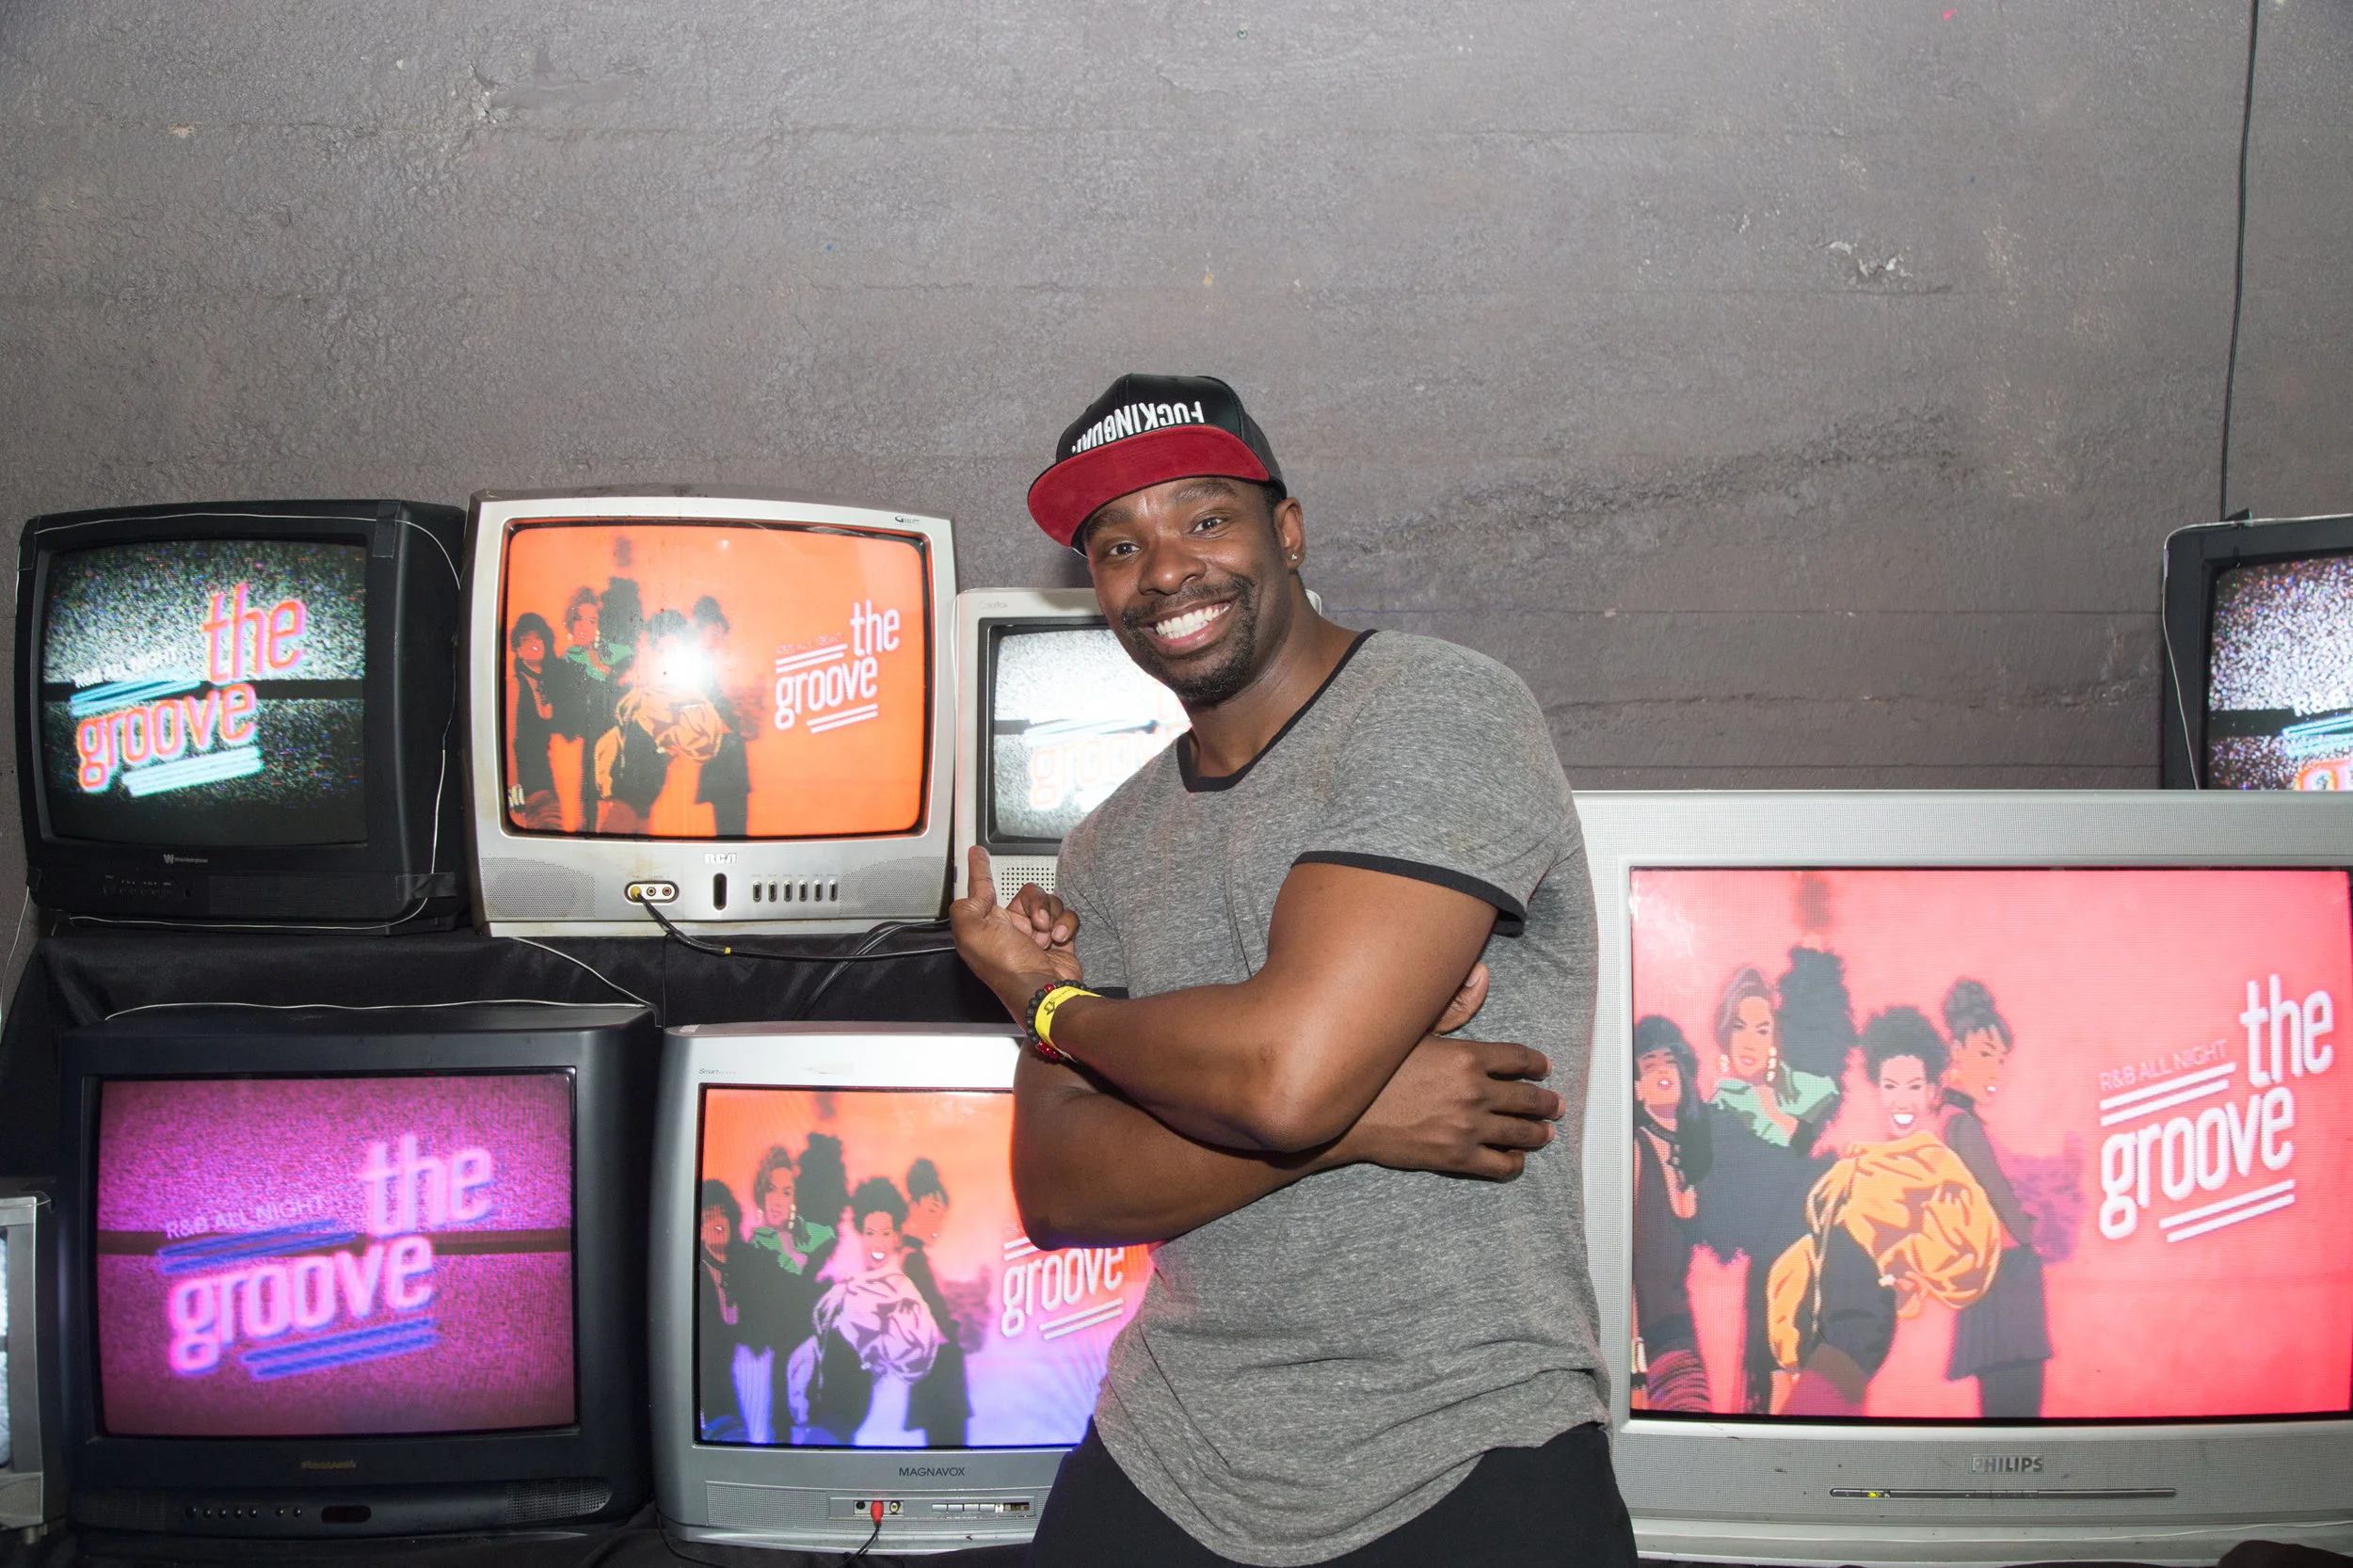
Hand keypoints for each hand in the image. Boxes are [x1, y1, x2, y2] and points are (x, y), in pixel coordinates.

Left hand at [950, 846, 1081, 1014]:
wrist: (1045, 990)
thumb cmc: (1007, 966)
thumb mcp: (971, 933)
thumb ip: (967, 906)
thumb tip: (977, 892)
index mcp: (986, 925)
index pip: (981, 890)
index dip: (978, 870)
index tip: (976, 852)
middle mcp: (1010, 929)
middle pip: (1025, 894)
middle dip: (1034, 903)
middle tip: (1035, 922)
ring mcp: (1036, 934)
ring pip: (1048, 902)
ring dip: (1049, 915)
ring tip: (1046, 937)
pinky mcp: (1060, 940)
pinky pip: (1066, 916)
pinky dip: (1065, 924)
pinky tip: (1059, 940)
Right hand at [1326, 964, 1565, 1179]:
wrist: (1345, 1118)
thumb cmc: (1377, 1069)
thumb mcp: (1415, 1029)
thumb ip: (1455, 1006)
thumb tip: (1483, 974)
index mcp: (1468, 1056)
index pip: (1520, 1059)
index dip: (1538, 1065)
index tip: (1544, 1069)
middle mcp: (1475, 1092)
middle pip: (1529, 1098)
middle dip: (1548, 1102)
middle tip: (1556, 1105)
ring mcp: (1468, 1127)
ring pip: (1522, 1134)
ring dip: (1539, 1134)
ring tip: (1545, 1134)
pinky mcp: (1457, 1157)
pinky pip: (1501, 1165)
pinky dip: (1514, 1163)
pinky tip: (1515, 1159)